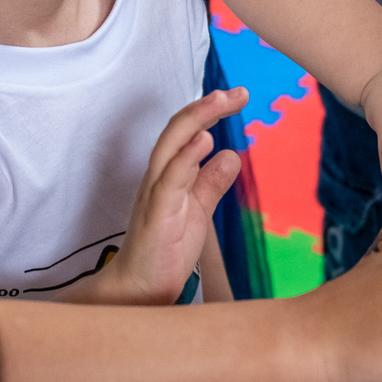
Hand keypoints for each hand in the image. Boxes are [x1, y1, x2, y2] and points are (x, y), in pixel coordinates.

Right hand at [81, 88, 245, 305]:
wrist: (142, 288)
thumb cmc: (165, 249)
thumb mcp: (198, 210)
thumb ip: (211, 182)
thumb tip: (231, 154)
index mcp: (169, 175)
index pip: (188, 133)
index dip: (210, 111)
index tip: (238, 96)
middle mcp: (158, 177)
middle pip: (177, 131)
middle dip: (205, 107)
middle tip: (237, 92)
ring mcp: (155, 195)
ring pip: (169, 148)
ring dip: (194, 121)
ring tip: (219, 101)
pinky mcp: (156, 215)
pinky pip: (169, 182)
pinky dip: (185, 159)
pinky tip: (203, 141)